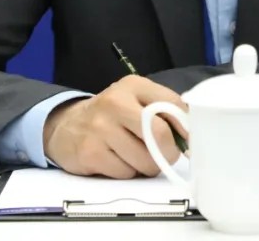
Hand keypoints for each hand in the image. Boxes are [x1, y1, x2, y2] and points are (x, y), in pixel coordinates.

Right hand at [43, 76, 187, 177]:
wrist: (66, 125)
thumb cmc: (111, 114)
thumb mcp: (136, 99)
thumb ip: (163, 110)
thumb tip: (192, 133)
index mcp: (133, 86)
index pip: (172, 105)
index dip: (187, 128)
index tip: (190, 142)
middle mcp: (116, 103)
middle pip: (159, 134)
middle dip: (168, 152)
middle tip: (165, 156)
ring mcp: (100, 128)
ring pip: (144, 160)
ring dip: (147, 166)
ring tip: (136, 156)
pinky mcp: (90, 152)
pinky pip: (125, 173)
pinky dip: (127, 172)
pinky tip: (118, 160)